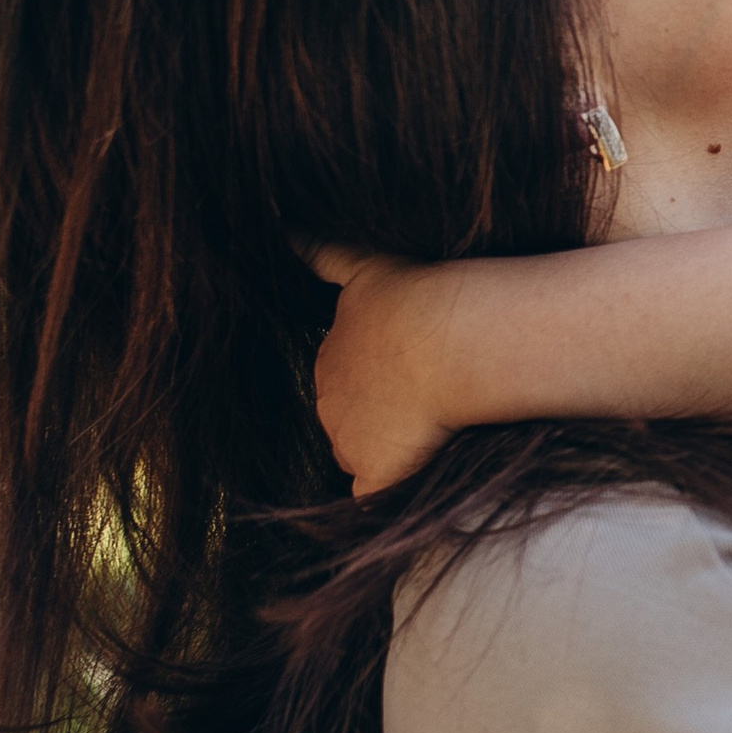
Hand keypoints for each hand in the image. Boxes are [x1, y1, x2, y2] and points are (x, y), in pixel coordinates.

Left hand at [309, 246, 453, 493]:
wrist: (447, 338)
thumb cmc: (416, 297)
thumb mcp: (365, 262)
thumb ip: (322, 250)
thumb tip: (284, 228)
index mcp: (328, 353)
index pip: (343, 377)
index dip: (377, 377)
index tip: (407, 371)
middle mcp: (327, 396)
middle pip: (347, 416)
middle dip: (376, 414)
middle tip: (423, 402)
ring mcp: (347, 436)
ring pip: (358, 452)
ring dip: (384, 449)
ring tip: (426, 438)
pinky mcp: (374, 470)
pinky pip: (367, 497)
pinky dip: (377, 498)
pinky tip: (386, 504)